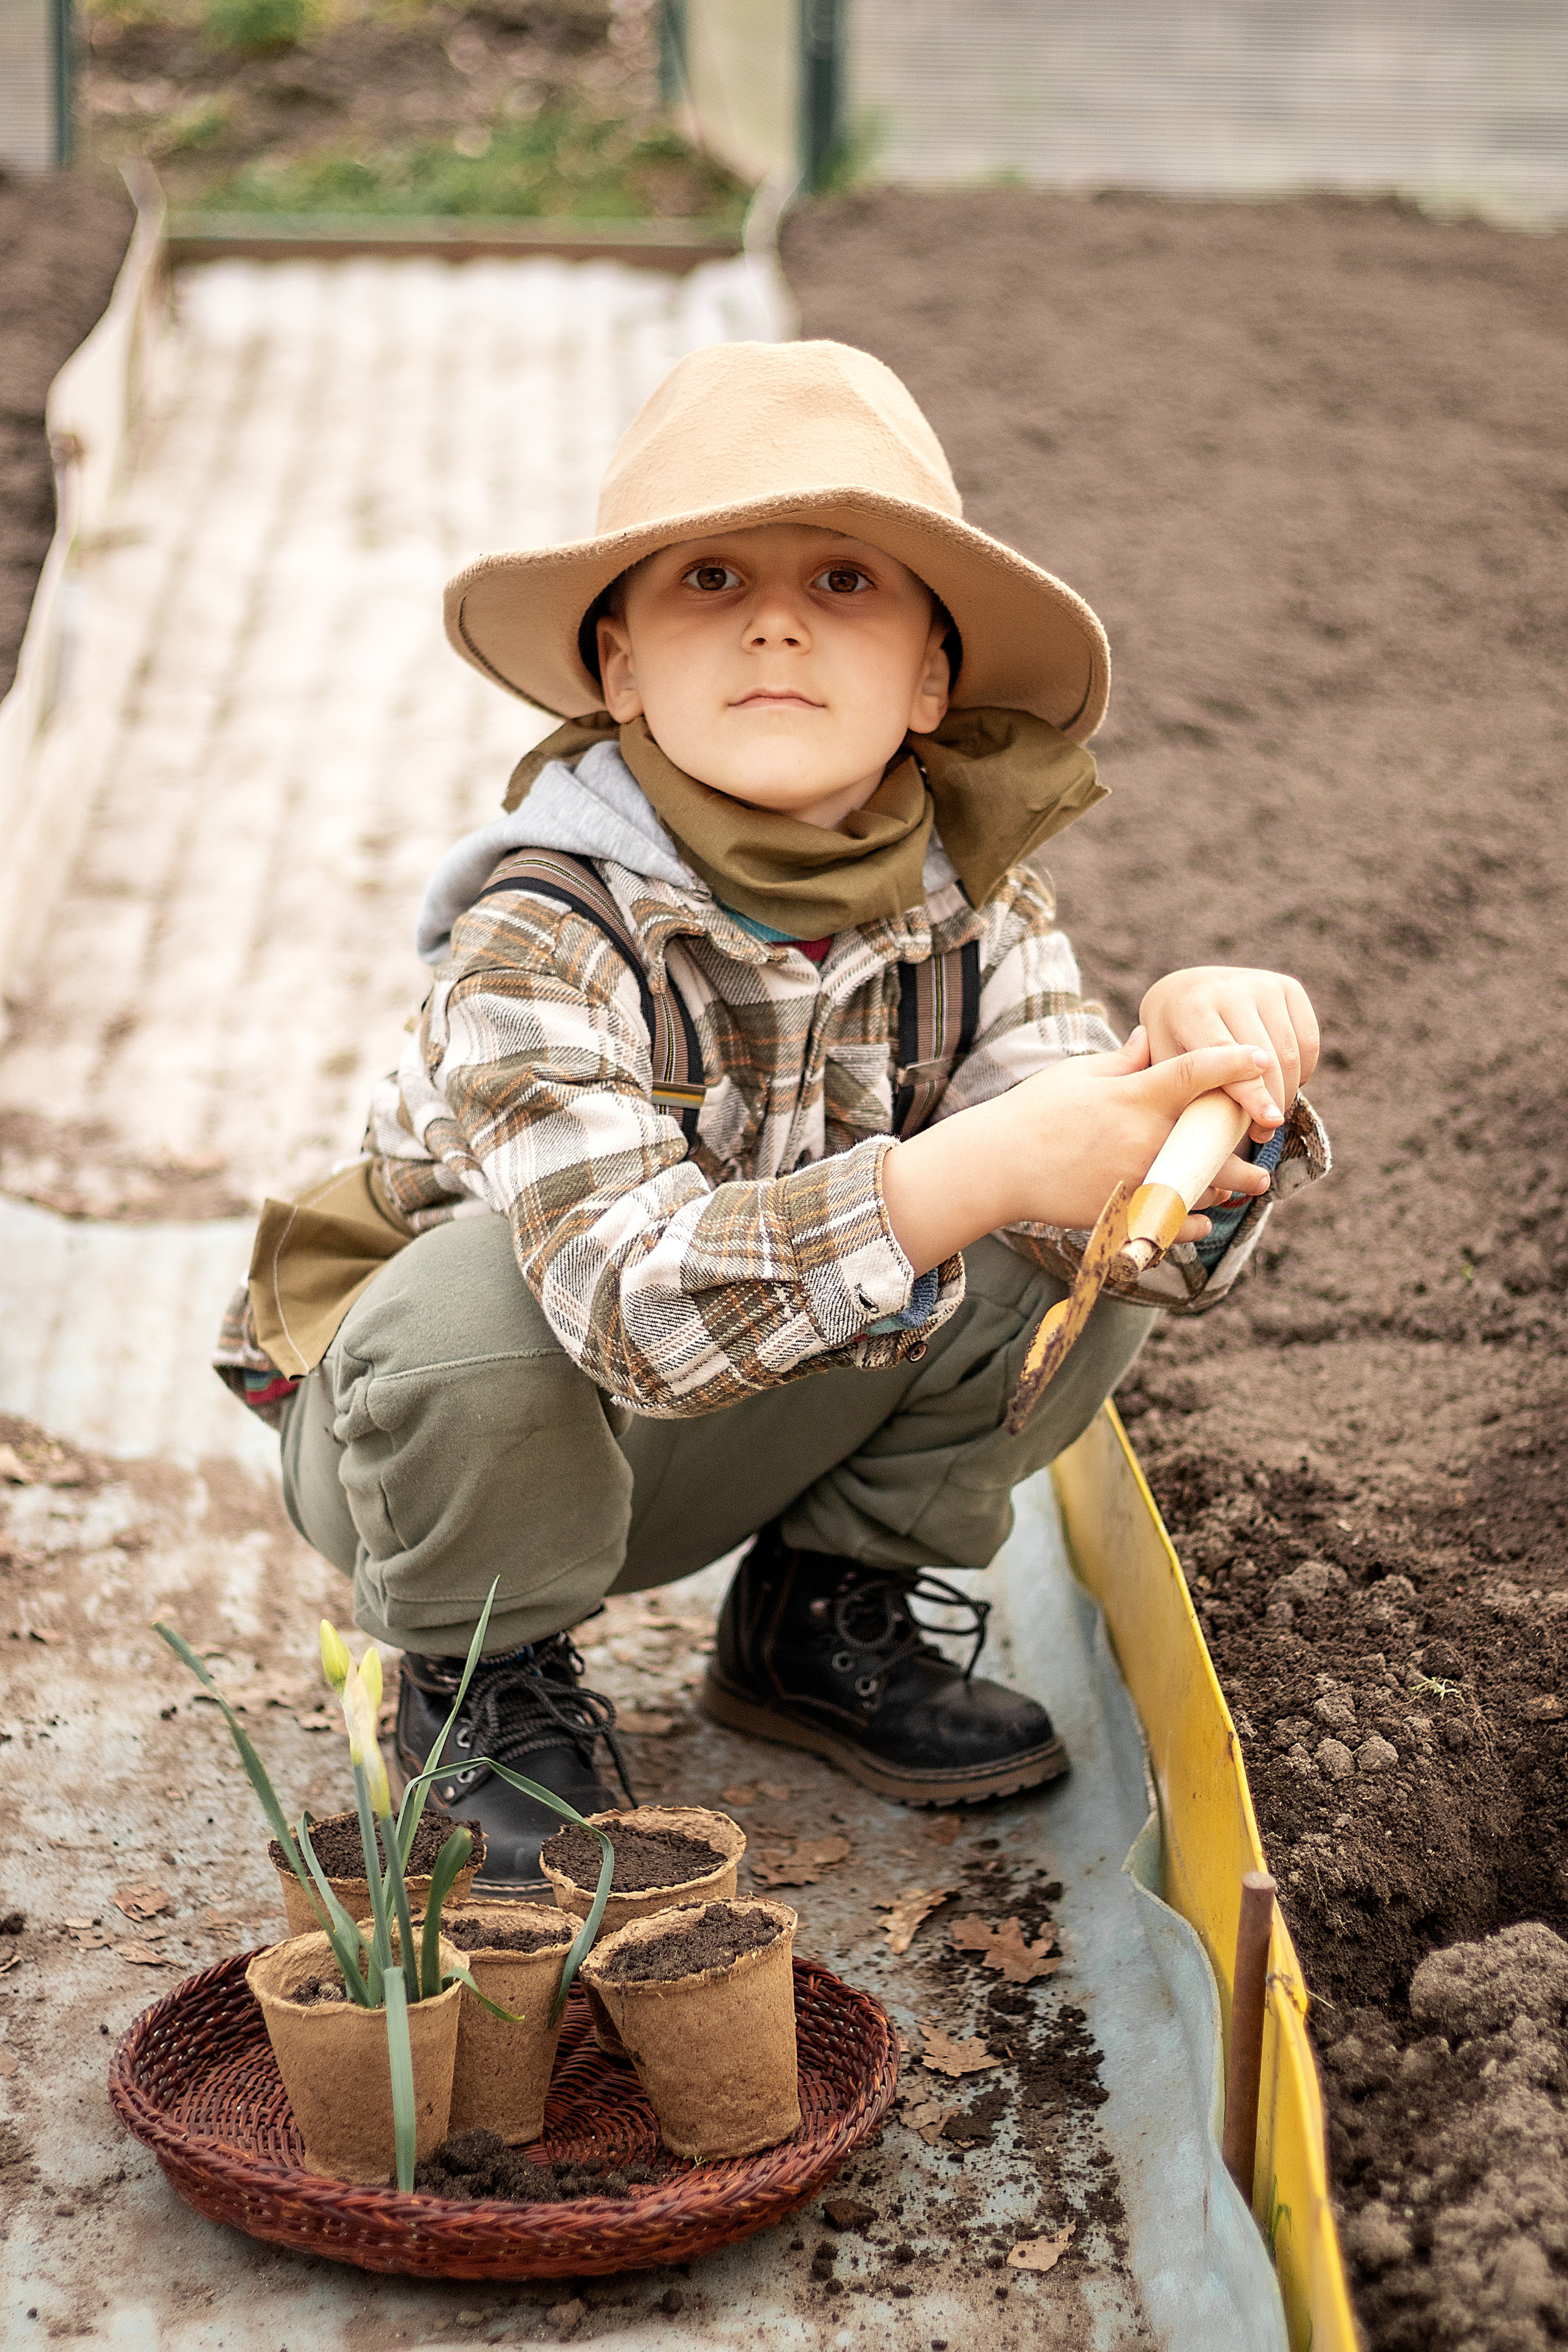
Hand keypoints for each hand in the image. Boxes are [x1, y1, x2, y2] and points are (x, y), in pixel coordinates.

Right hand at [880, 1031, 1273, 1275]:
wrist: (996, 1165)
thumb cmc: (1034, 1112)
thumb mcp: (1077, 1074)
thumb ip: (1122, 1061)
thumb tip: (1149, 1036)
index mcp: (1134, 1095)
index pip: (1196, 1071)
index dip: (1235, 1062)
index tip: (1262, 1058)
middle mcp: (1143, 1137)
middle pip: (1216, 1143)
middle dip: (1247, 1150)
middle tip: (1264, 1152)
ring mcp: (1136, 1177)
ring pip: (1203, 1187)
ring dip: (1228, 1189)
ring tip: (1243, 1187)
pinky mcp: (1124, 1210)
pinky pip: (1176, 1225)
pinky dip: (1195, 1225)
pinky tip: (1203, 1220)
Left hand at [1139, 966, 1319, 1143]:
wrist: (1186, 994)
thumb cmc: (1173, 1046)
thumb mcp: (1167, 1067)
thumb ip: (1190, 1094)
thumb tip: (1210, 1140)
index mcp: (1191, 1008)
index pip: (1226, 1056)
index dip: (1250, 1093)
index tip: (1268, 1122)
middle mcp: (1228, 989)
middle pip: (1266, 1058)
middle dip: (1271, 1102)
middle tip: (1263, 1133)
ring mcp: (1260, 983)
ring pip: (1291, 1053)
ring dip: (1287, 1092)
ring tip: (1269, 1114)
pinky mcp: (1286, 986)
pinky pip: (1307, 1041)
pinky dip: (1302, 1071)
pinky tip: (1284, 1084)